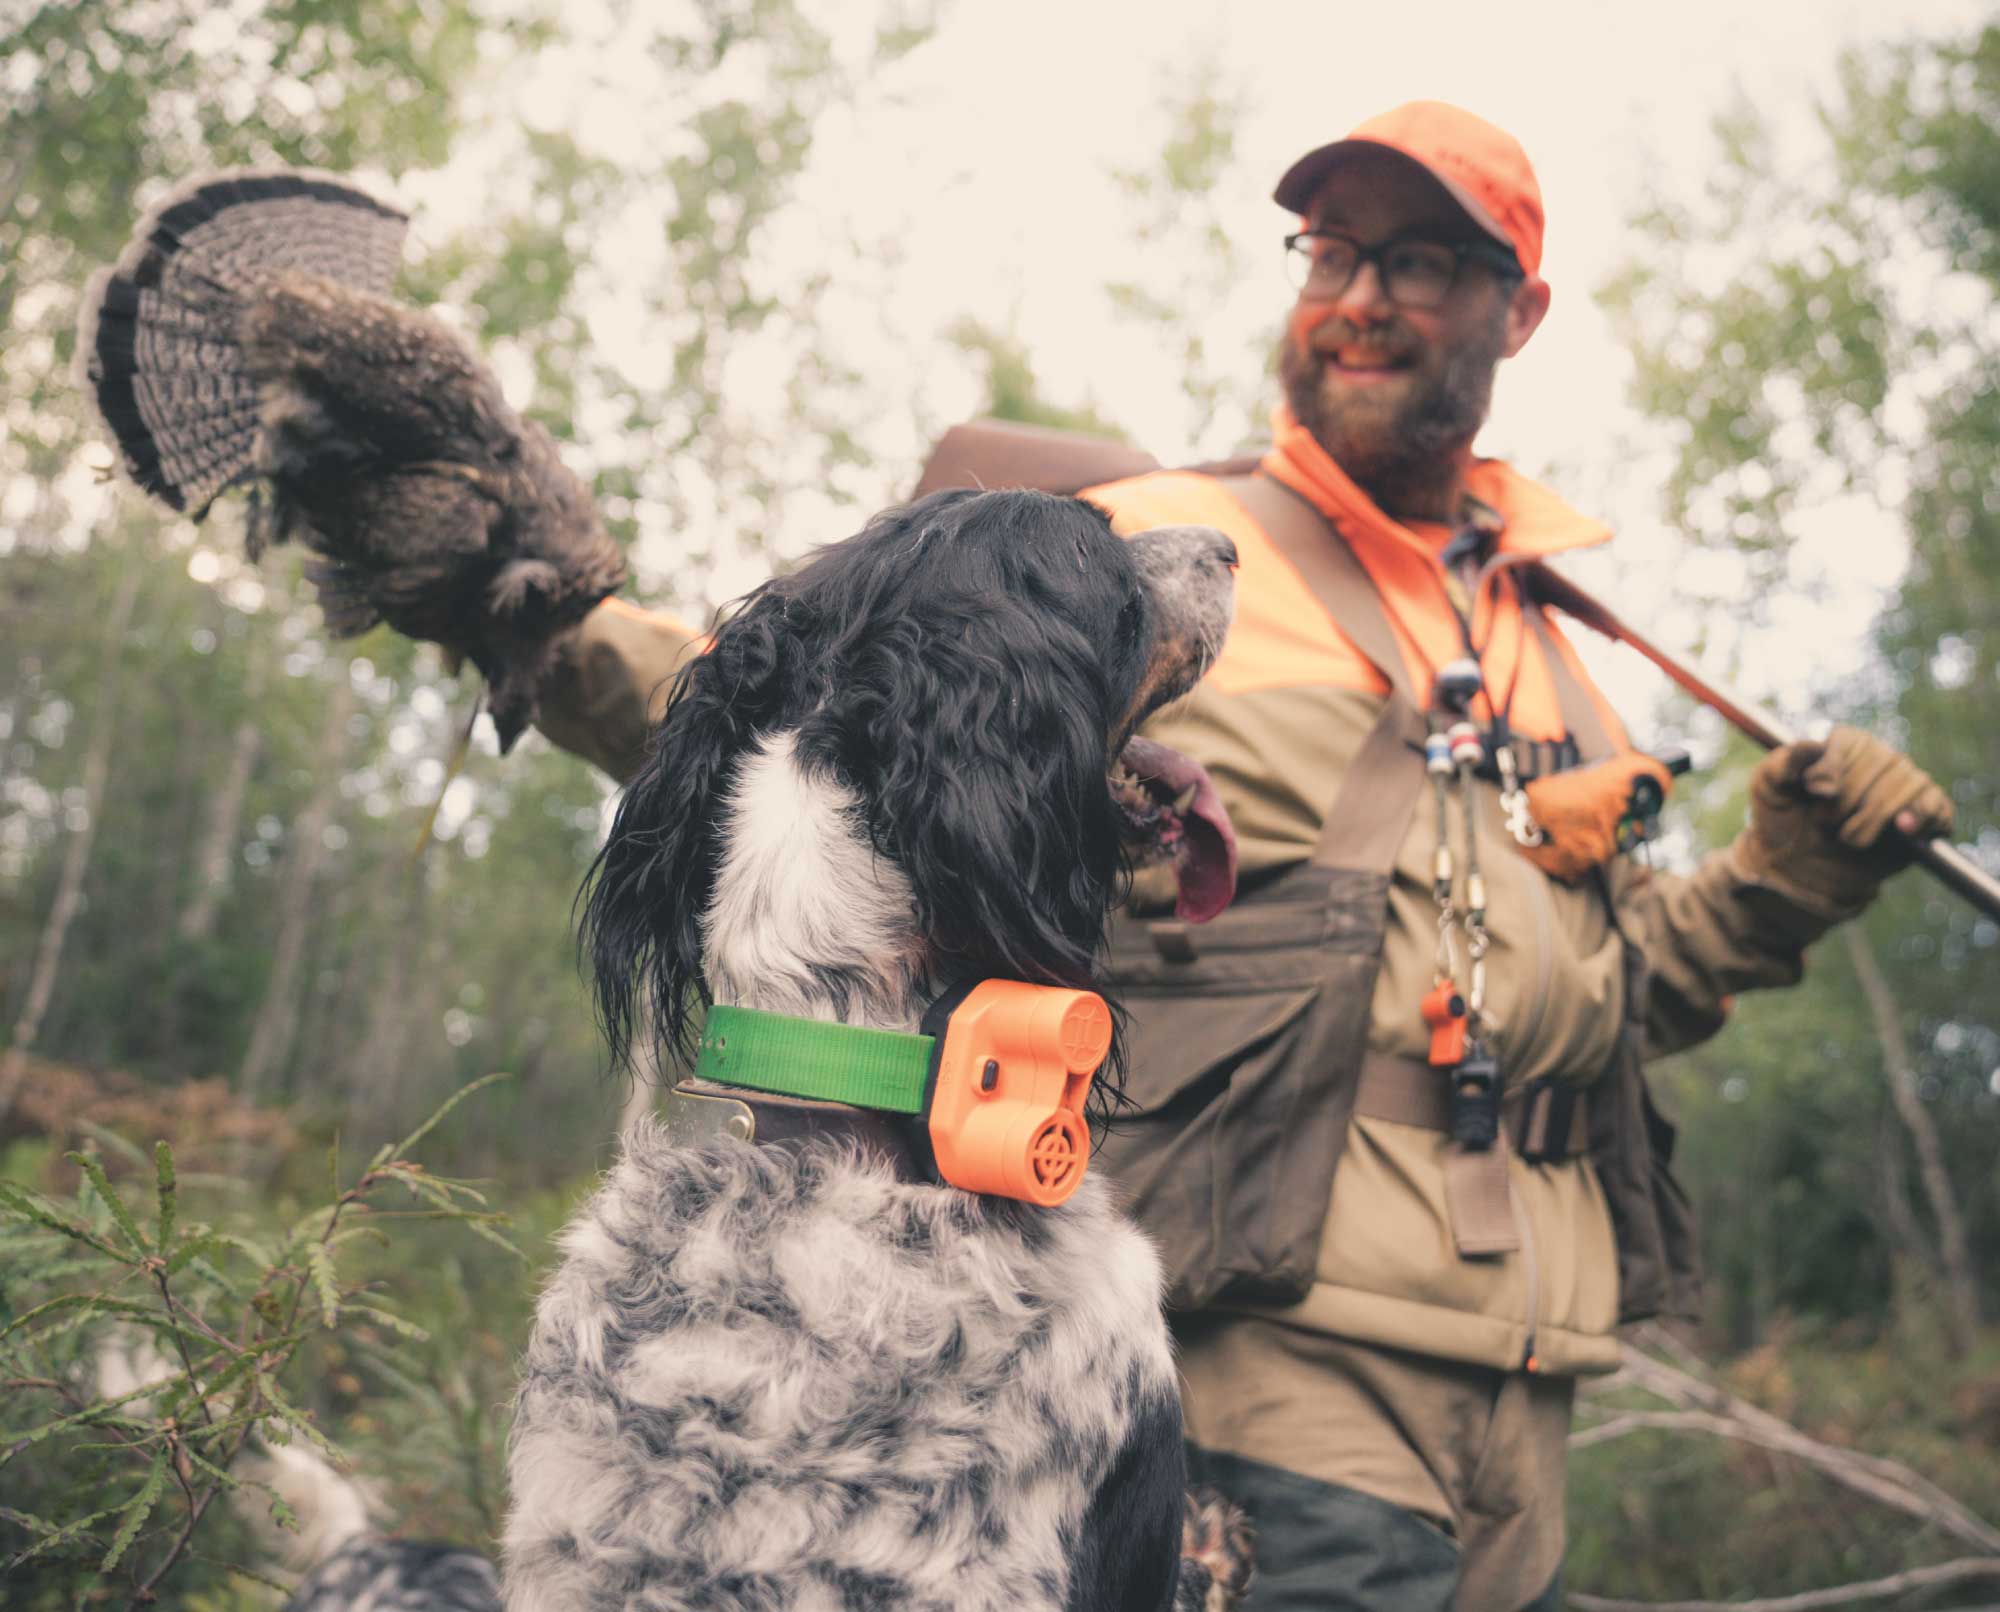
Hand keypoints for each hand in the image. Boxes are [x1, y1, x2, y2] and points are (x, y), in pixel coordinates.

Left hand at [1733, 727, 1953, 912]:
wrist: (1797, 867)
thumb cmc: (1782, 820)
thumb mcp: (1767, 788)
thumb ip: (1781, 762)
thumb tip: (1814, 746)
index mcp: (1845, 743)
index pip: (1853, 743)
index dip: (1832, 771)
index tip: (1815, 794)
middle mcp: (1881, 757)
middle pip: (1881, 764)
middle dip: (1846, 802)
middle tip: (1824, 823)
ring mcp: (1906, 786)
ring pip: (1906, 788)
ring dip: (1869, 820)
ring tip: (1846, 838)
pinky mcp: (1923, 817)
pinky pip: (1936, 808)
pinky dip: (1921, 818)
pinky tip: (1902, 828)